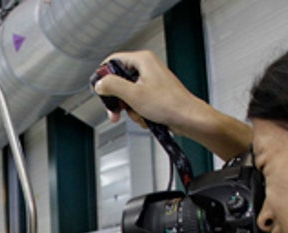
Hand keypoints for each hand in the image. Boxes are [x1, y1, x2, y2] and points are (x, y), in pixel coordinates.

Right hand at [91, 51, 205, 129]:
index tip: (99, 90)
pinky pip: (137, 101)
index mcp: (142, 60)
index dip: (103, 76)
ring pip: (127, 94)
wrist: (188, 118)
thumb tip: (99, 84)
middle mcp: (147, 67)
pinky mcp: (154, 93)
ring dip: (129, 108)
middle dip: (117, 99)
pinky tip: (146, 116)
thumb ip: (112, 86)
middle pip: (118, 80)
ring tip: (139, 114)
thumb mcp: (133, 95)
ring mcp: (150, 81)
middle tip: (114, 111)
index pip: (112, 61)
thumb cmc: (169, 104)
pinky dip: (138, 111)